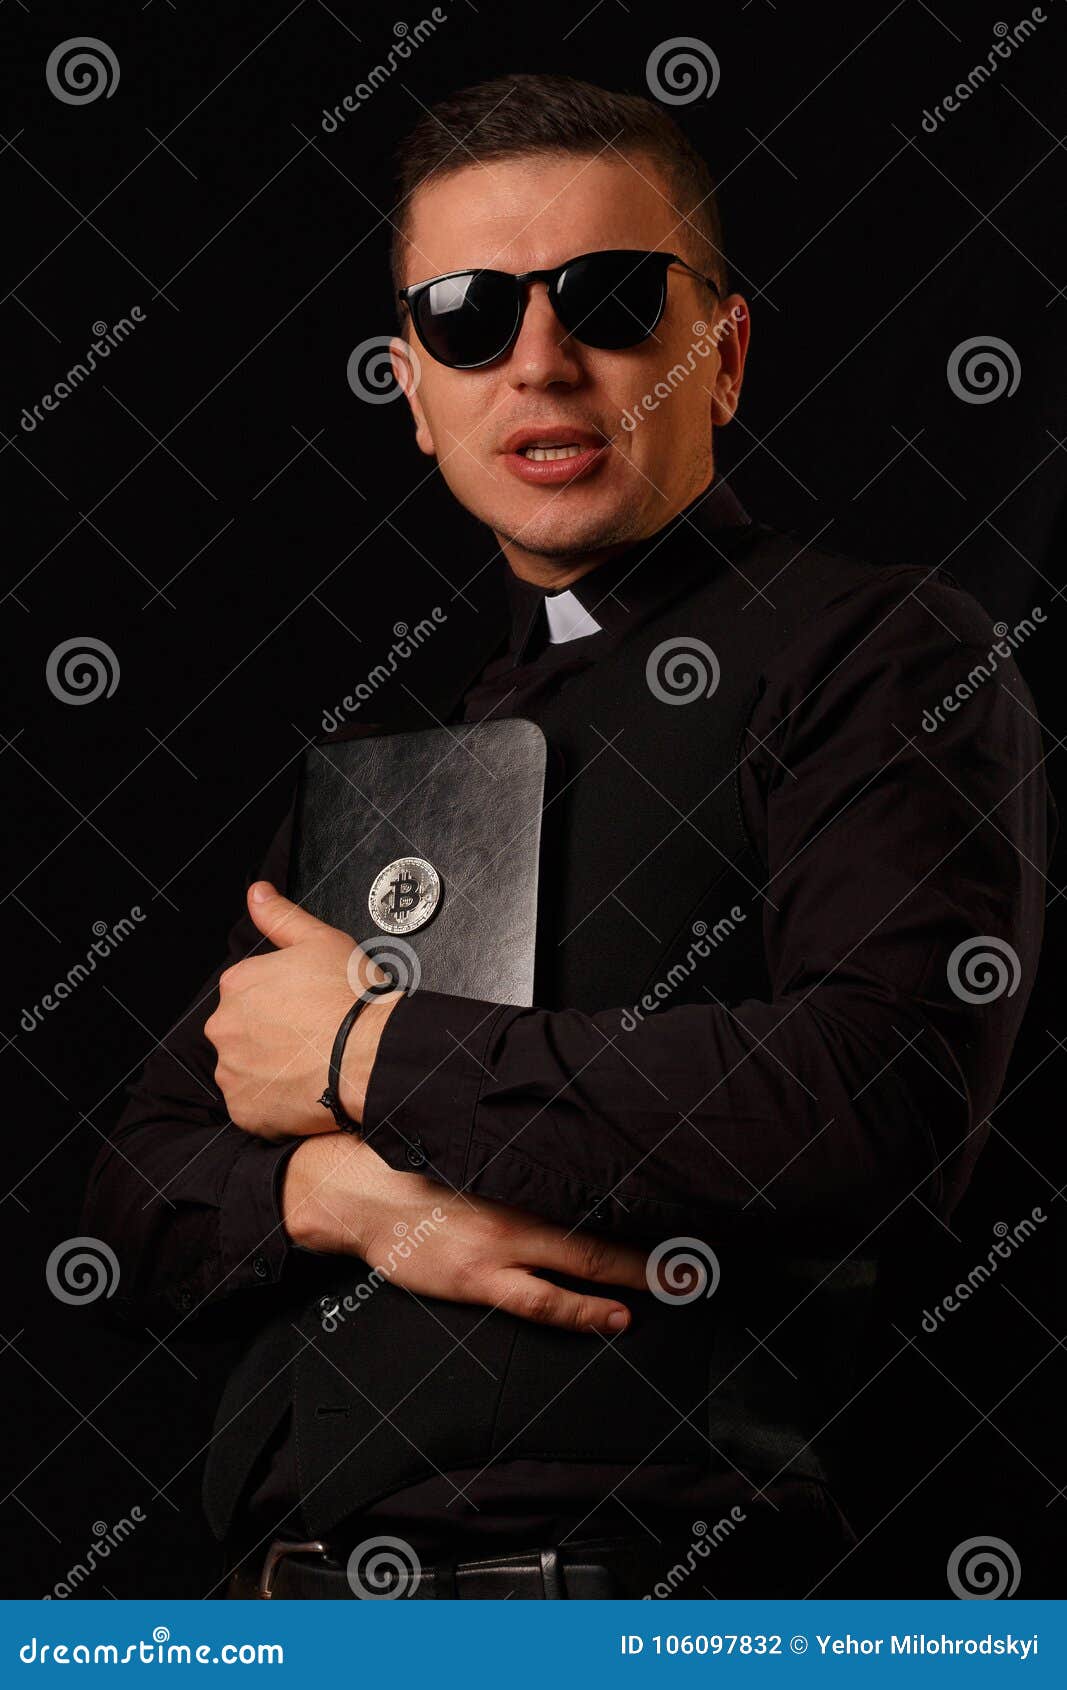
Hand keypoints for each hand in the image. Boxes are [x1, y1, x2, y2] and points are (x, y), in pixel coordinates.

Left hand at [204, 882, 403, 1139]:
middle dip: (270, 1036)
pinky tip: (304, 1091)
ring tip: (310, 1067)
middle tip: (311, 1040)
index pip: (249, 994)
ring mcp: (232, 1071)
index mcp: (238, 983)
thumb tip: (256, 893)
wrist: (371, 1055)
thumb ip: (281, 916)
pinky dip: (274, 1103)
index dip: (282, 1003)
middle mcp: (224, 1026)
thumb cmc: (352, 998)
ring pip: (246, 1070)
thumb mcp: (321, 941)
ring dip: (269, 1070)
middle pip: (242, 1032)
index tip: (307, 1010)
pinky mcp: (245, 1111)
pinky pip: (254, 1107)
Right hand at [282, 1134, 648, 1335]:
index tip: (679, 1196)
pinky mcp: (480, 1276)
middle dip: (655, 1239)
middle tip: (699, 1251)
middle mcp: (517, 1201)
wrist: (350, 1189)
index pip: (594, 1179)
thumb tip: (554, 1150)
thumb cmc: (405, 1167)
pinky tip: (614, 1315)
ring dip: (637, 1273)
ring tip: (677, 1282)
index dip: (640, 1191)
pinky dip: (585, 1310)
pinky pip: (544, 1300)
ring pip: (587, 1261)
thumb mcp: (462, 1146)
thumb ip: (509, 1152)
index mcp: (516, 1168)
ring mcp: (501, 1243)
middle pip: (604, 1220)